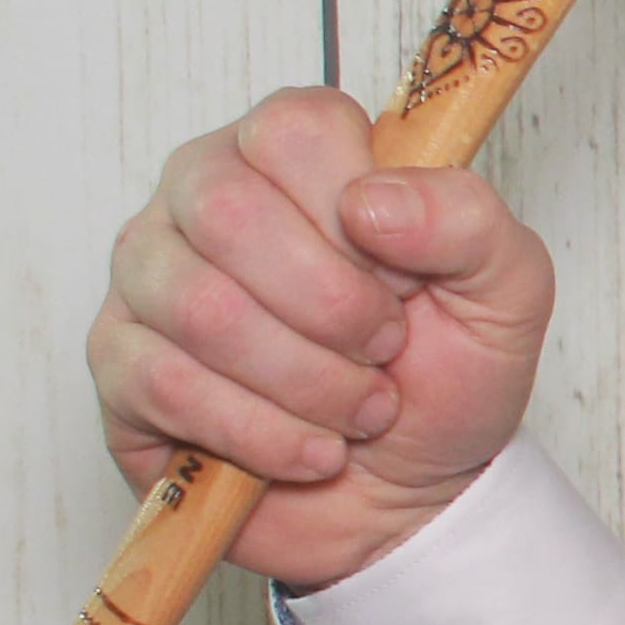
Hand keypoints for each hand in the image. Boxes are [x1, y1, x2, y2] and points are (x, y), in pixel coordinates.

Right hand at [90, 89, 552, 586]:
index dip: (361, 215)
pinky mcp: (120, 362)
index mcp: (294, 154)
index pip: (296, 129)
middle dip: (335, 310)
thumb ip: (468, 220)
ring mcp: (150, 275)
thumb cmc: (442, 377)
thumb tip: (373, 200)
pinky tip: (311, 448)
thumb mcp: (505, 292)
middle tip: (384, 352)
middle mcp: (205, 194)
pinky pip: (169, 386)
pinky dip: (265, 434)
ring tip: (360, 409)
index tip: (405, 277)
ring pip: (202, 309)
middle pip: (229, 212)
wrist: (405, 495)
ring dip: (310, 382)